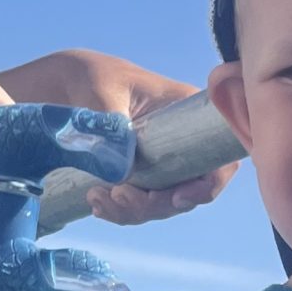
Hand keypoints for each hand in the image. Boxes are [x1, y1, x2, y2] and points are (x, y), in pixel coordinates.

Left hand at [1, 48, 236, 225]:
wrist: (72, 85)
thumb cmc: (94, 79)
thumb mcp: (103, 97)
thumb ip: (115, 132)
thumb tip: (126, 174)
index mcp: (186, 112)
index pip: (219, 157)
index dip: (209, 184)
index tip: (177, 197)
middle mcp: (183, 141)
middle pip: (190, 190)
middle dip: (155, 205)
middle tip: (118, 194)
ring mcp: (165, 161)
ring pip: (163, 204)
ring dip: (132, 211)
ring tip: (96, 196)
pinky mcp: (145, 176)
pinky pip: (142, 206)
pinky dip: (120, 211)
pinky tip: (96, 201)